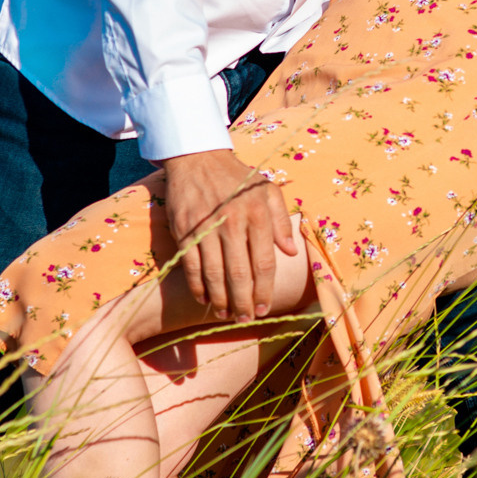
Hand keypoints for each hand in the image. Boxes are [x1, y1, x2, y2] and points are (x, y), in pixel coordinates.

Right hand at [161, 149, 297, 321]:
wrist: (198, 158)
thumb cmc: (238, 178)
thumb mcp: (268, 190)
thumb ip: (281, 221)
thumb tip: (291, 252)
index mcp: (258, 213)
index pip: (264, 262)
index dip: (265, 290)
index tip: (264, 308)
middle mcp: (233, 221)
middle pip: (239, 274)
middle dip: (244, 302)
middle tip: (246, 319)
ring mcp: (207, 226)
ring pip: (214, 274)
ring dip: (221, 300)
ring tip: (226, 315)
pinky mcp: (185, 229)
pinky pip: (191, 266)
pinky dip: (197, 286)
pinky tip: (204, 299)